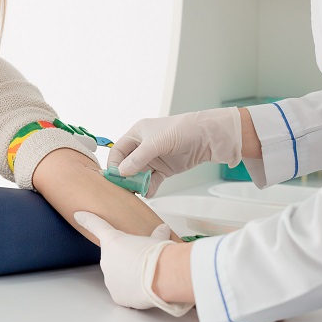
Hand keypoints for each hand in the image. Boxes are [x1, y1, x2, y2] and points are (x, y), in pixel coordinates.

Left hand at [74, 211, 192, 315]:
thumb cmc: (157, 255)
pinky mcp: (117, 296)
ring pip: (117, 275)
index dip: (87, 219)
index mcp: (113, 241)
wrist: (161, 276)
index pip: (96, 226)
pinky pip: (122, 291)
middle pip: (113, 257)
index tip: (79, 216)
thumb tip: (162, 229)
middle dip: (126, 258)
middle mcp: (107, 260)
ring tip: (146, 275)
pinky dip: (131, 290)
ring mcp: (110, 279)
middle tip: (142, 260)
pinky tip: (144, 288)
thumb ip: (156, 235)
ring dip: (128, 275)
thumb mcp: (157, 240)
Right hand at [108, 107, 241, 196]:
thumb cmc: (181, 130)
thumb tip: (122, 172)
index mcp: (137, 134)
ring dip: (137, 184)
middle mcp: (142, 146)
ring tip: (138, 191)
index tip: (114, 177)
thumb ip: (138, 158)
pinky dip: (149, 187)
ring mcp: (153, 158)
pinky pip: (152, 180)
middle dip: (125, 177)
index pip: (118, 150)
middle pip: (127, 164)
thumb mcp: (157, 142)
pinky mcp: (164, 169)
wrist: (207, 137)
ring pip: (139, 174)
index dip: (114, 164)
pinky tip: (149, 191)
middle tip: (124, 188)